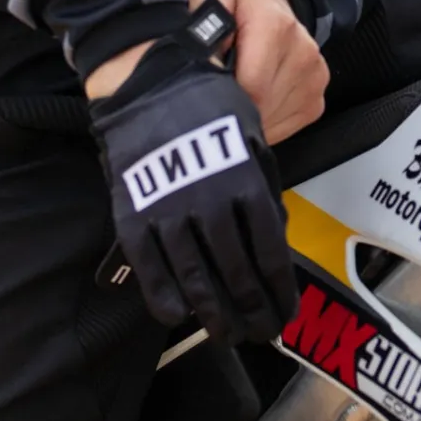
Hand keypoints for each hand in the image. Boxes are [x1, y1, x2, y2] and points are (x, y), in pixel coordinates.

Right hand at [88, 47, 296, 343]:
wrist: (150, 85)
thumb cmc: (210, 110)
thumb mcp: (252, 139)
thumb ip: (265, 189)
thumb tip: (277, 238)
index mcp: (246, 182)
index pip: (269, 253)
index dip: (279, 292)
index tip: (286, 314)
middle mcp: (210, 203)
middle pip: (237, 275)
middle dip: (253, 312)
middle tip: (261, 334)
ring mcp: (168, 212)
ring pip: (196, 279)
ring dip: (214, 315)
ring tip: (227, 336)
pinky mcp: (134, 217)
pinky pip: (151, 269)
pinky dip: (165, 298)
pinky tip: (179, 317)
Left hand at [186, 0, 327, 143]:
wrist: (275, 2)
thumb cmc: (237, 3)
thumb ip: (200, 24)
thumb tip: (207, 65)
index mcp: (276, 26)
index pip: (250, 85)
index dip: (220, 92)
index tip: (207, 84)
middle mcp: (303, 52)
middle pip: (258, 106)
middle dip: (231, 103)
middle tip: (219, 84)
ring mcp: (314, 79)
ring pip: (267, 120)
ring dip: (246, 113)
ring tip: (237, 87)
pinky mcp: (316, 101)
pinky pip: (280, 128)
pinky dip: (260, 120)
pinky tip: (252, 98)